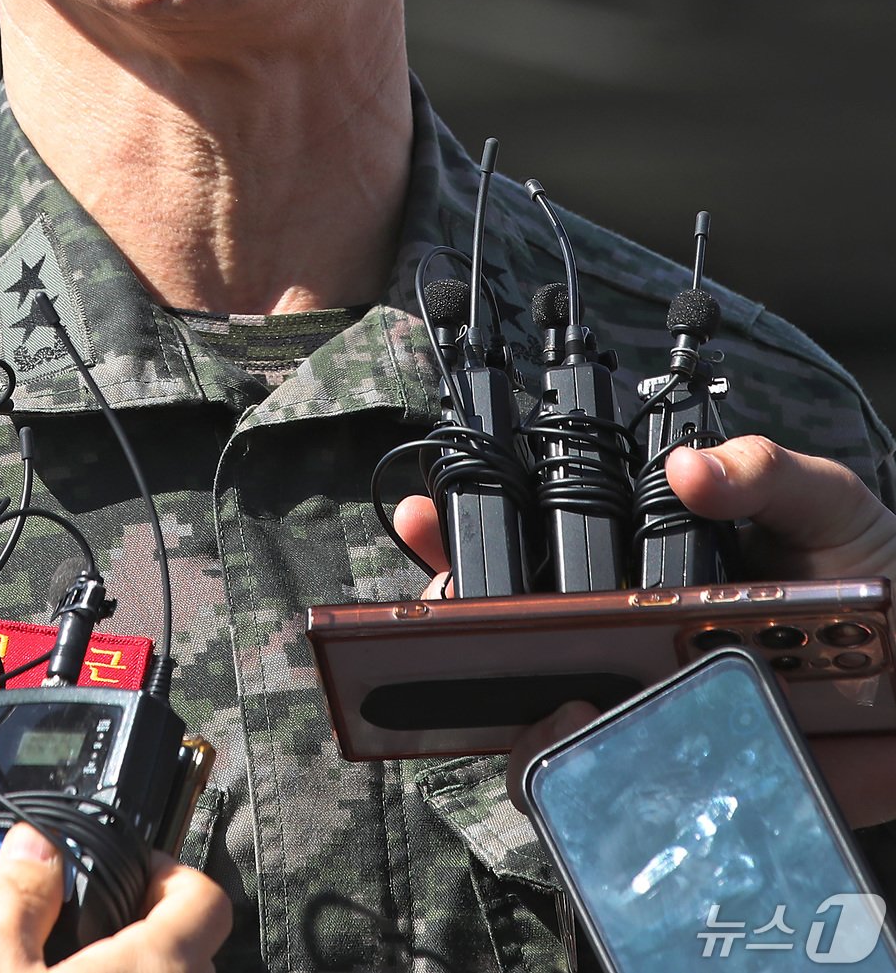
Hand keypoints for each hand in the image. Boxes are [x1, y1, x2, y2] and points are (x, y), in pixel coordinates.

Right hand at [0, 824, 231, 971]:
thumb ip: (17, 893)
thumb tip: (32, 845)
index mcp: (156, 968)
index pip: (206, 896)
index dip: (169, 868)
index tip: (131, 867)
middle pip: (193, 947)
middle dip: (149, 928)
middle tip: (94, 922)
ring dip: (139, 972)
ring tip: (79, 966)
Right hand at [395, 436, 895, 826]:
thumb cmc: (879, 580)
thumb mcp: (826, 503)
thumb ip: (765, 471)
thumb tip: (691, 468)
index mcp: (648, 574)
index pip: (536, 557)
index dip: (467, 542)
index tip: (426, 521)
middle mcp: (633, 647)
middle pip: (515, 647)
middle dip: (462, 628)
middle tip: (461, 610)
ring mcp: (655, 720)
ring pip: (545, 736)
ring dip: (522, 717)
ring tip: (553, 692)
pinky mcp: (692, 795)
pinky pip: (614, 808)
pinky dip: (590, 786)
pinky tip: (606, 745)